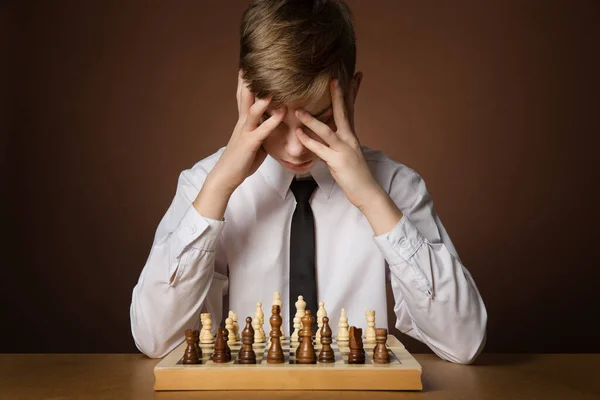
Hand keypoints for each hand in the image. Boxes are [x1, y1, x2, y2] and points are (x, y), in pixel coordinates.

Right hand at [208, 71, 285, 194]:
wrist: (226, 176)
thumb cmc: (241, 160)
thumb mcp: (253, 140)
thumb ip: (262, 129)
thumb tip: (272, 122)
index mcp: (243, 121)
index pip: (244, 95)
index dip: (246, 79)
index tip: (250, 63)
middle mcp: (242, 122)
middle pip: (245, 95)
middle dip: (250, 79)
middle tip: (256, 59)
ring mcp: (245, 132)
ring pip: (253, 109)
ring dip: (264, 96)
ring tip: (275, 83)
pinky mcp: (250, 143)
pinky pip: (263, 130)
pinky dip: (273, 120)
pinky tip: (282, 113)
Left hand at [294, 79, 381, 209]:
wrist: (367, 192)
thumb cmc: (354, 173)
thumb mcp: (346, 152)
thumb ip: (336, 141)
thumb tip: (325, 133)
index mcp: (351, 135)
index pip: (350, 109)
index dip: (351, 92)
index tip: (352, 75)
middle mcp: (349, 139)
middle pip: (342, 113)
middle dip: (337, 95)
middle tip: (332, 78)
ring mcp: (344, 150)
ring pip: (327, 131)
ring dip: (312, 120)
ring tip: (298, 110)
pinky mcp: (338, 162)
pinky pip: (320, 150)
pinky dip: (309, 141)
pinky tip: (298, 134)